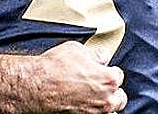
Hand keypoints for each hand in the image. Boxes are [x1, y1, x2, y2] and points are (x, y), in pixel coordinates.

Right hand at [11, 41, 125, 113]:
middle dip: (113, 90)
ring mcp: (96, 113)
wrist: (38, 86)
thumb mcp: (76, 49)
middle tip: (102, 85)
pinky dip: (95, 112)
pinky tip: (86, 106)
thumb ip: (95, 54)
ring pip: (112, 112)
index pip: (118, 75)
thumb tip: (102, 56)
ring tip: (95, 98)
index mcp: (108, 79)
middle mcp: (106, 99)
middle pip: (120, 98)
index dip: (109, 70)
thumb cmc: (55, 68)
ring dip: (106, 105)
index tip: (103, 69)